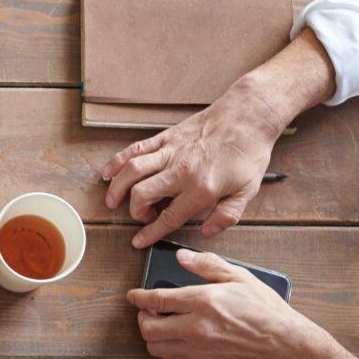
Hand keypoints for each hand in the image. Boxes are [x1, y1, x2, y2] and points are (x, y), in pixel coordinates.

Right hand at [99, 89, 282, 248]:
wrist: (247, 116)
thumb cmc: (249, 152)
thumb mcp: (248, 190)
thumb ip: (227, 215)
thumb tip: (208, 231)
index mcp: (202, 188)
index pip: (169, 217)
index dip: (151, 233)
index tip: (139, 241)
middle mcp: (181, 170)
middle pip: (142, 194)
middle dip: (135, 211)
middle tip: (141, 216)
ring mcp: (170, 151)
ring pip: (132, 171)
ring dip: (117, 188)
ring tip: (112, 201)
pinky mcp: (166, 137)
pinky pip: (136, 149)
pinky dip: (118, 161)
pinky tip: (109, 172)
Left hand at [126, 248, 309, 358]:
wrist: (280, 343)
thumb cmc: (263, 309)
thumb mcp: (239, 277)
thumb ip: (207, 265)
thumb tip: (181, 257)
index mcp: (204, 301)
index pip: (157, 300)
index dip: (139, 297)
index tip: (133, 295)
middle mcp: (196, 327)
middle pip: (148, 327)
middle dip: (143, 317)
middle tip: (150, 310)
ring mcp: (198, 349)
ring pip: (155, 346)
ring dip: (152, 335)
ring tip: (162, 324)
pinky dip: (165, 350)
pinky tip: (175, 339)